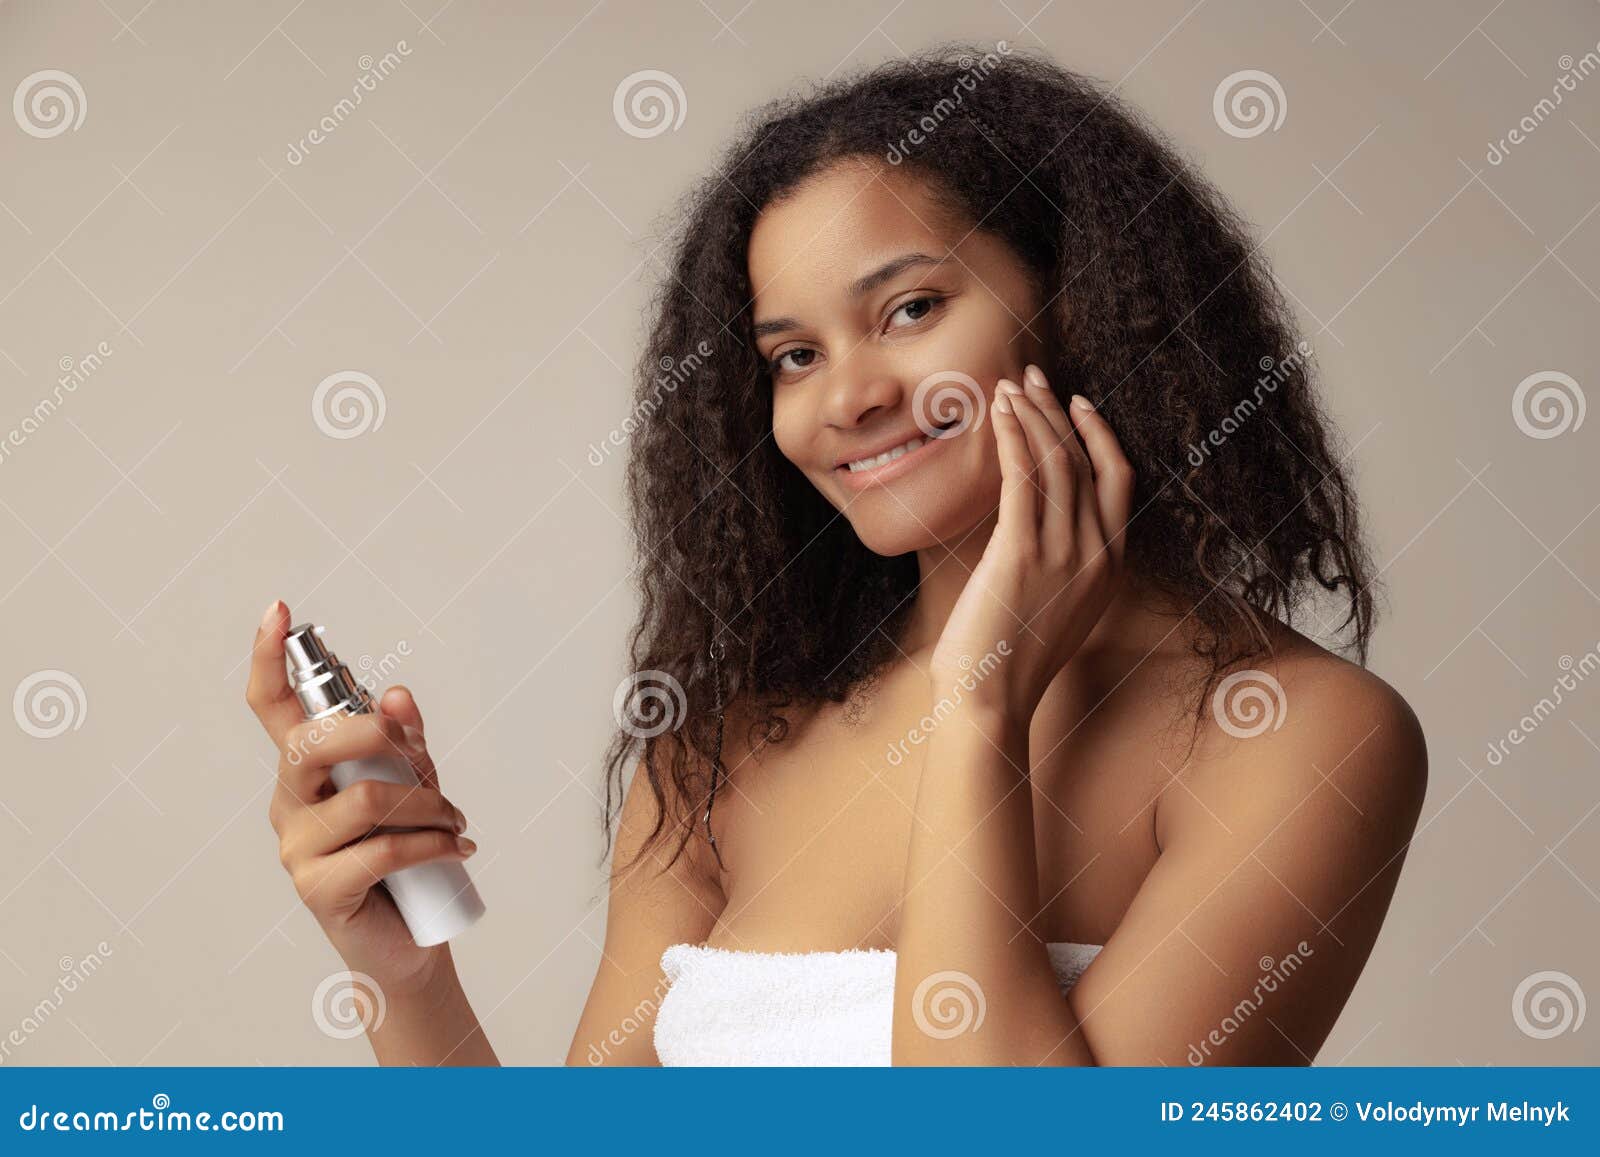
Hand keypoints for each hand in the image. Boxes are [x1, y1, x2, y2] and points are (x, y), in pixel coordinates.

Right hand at [246, 600, 474, 995]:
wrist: (412, 935)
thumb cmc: (408, 854)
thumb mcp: (415, 786)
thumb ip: (405, 743)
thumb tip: (398, 695)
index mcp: (307, 769)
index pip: (274, 706)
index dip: (268, 657)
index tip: (279, 610)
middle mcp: (290, 802)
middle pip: (312, 743)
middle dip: (374, 737)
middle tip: (418, 760)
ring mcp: (298, 847)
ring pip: (364, 799)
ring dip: (427, 805)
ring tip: (453, 821)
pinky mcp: (318, 889)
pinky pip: (379, 850)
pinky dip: (430, 844)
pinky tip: (456, 848)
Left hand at [929, 364, 1134, 723]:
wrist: (991, 697)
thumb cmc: (1010, 657)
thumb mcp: (1054, 604)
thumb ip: (1060, 561)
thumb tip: (1034, 520)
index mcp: (1111, 565)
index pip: (1118, 480)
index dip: (1100, 434)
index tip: (1077, 402)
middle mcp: (1097, 554)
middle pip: (1086, 460)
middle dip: (1058, 410)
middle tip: (1033, 376)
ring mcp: (1064, 553)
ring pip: (1056, 461)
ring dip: (1031, 416)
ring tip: (1008, 386)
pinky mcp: (1022, 553)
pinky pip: (1022, 478)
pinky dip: (1011, 438)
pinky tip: (998, 415)